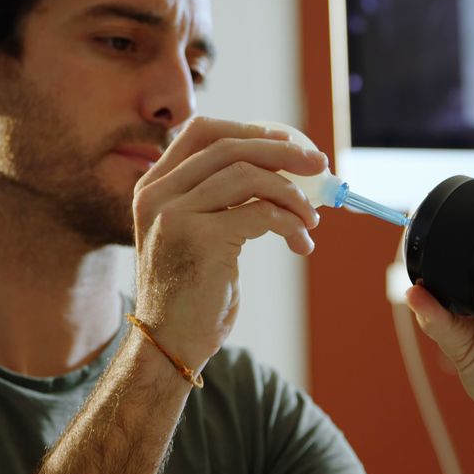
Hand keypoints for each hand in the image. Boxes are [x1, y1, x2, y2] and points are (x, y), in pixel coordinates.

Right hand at [132, 117, 326, 369]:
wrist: (168, 343)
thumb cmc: (190, 292)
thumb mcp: (194, 233)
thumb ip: (216, 198)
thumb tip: (278, 166)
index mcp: (154, 186)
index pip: (201, 131)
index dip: (248, 130)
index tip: (285, 141)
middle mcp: (158, 195)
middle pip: (229, 148)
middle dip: (282, 153)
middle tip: (320, 167)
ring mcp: (175, 215)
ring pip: (248, 177)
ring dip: (291, 195)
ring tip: (311, 219)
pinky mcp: (200, 239)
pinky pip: (261, 213)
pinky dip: (290, 223)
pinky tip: (301, 242)